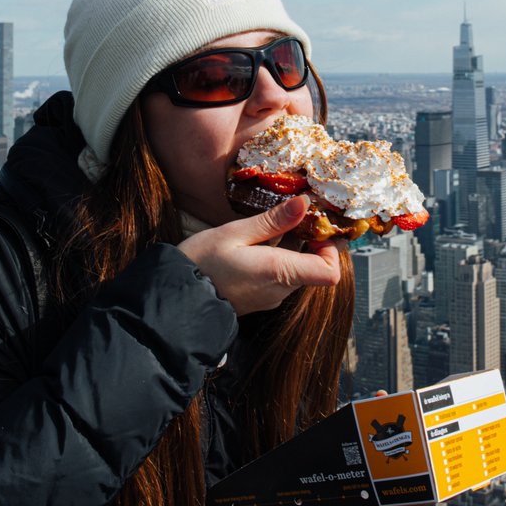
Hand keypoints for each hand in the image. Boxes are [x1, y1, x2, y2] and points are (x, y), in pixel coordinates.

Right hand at [178, 195, 341, 315]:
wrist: (174, 301)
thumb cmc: (200, 264)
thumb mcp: (234, 233)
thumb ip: (272, 221)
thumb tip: (303, 204)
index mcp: (279, 273)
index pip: (330, 272)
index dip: (331, 249)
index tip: (318, 226)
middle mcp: (280, 290)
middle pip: (315, 267)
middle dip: (310, 241)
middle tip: (295, 214)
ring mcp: (269, 297)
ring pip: (296, 270)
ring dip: (292, 247)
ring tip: (273, 223)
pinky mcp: (258, 298)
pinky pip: (279, 276)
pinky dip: (278, 257)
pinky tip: (258, 241)